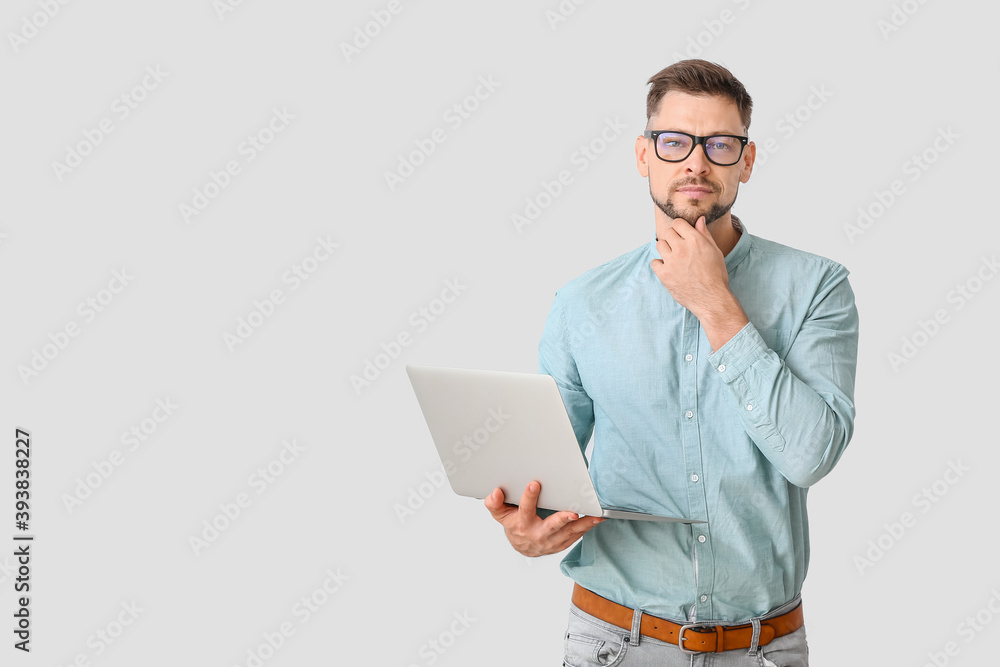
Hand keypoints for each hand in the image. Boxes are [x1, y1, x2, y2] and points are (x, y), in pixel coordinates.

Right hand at [484, 481, 603, 556]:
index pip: (525, 509)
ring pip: (569, 533)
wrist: (523, 546)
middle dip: (561, 519)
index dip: (529, 497)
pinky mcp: (562, 543)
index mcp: (522, 524)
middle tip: (572, 512)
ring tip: (596, 516)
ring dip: (583, 524)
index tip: (534, 484)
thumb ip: (495, 504)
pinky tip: (596, 519)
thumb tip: (494, 493)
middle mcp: (538, 534)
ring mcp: (551, 541)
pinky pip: (576, 536)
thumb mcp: (500, 515)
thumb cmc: (514, 526)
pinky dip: (587, 528)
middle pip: (551, 526)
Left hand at [651, 216, 748, 348]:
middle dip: (673, 238)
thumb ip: (704, 234)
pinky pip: (654, 262)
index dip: (680, 228)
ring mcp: (672, 261)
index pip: (678, 223)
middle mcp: (682, 248)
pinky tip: (669, 269)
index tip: (681, 234)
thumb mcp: (715, 251)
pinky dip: (660, 265)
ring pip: (659, 245)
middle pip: (667, 233)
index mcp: (695, 240)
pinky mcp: (664, 274)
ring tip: (675, 258)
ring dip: (666, 250)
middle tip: (679, 248)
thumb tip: (699, 219)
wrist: (712, 299)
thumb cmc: (716, 275)